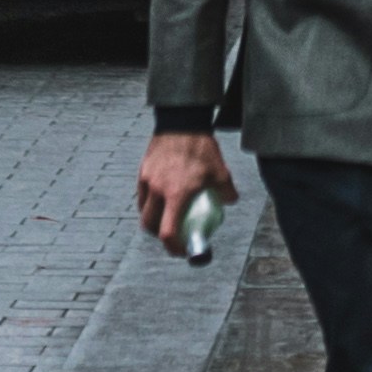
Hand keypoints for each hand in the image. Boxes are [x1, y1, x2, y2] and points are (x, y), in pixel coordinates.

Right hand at [137, 130, 231, 251]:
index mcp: (177, 194)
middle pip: (150, 226)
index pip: (168, 232)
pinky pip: (142, 196)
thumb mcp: (220, 169)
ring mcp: (147, 182)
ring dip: (152, 220)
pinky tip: (160, 198)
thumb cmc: (201, 147)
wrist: (182, 121)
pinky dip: (148, 204)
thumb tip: (230, 201)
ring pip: (143, 212)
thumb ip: (226, 189)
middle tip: (172, 234)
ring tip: (166, 216)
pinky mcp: (142, 172)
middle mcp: (158, 191)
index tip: (181, 250)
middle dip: (160, 235)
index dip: (173, 247)